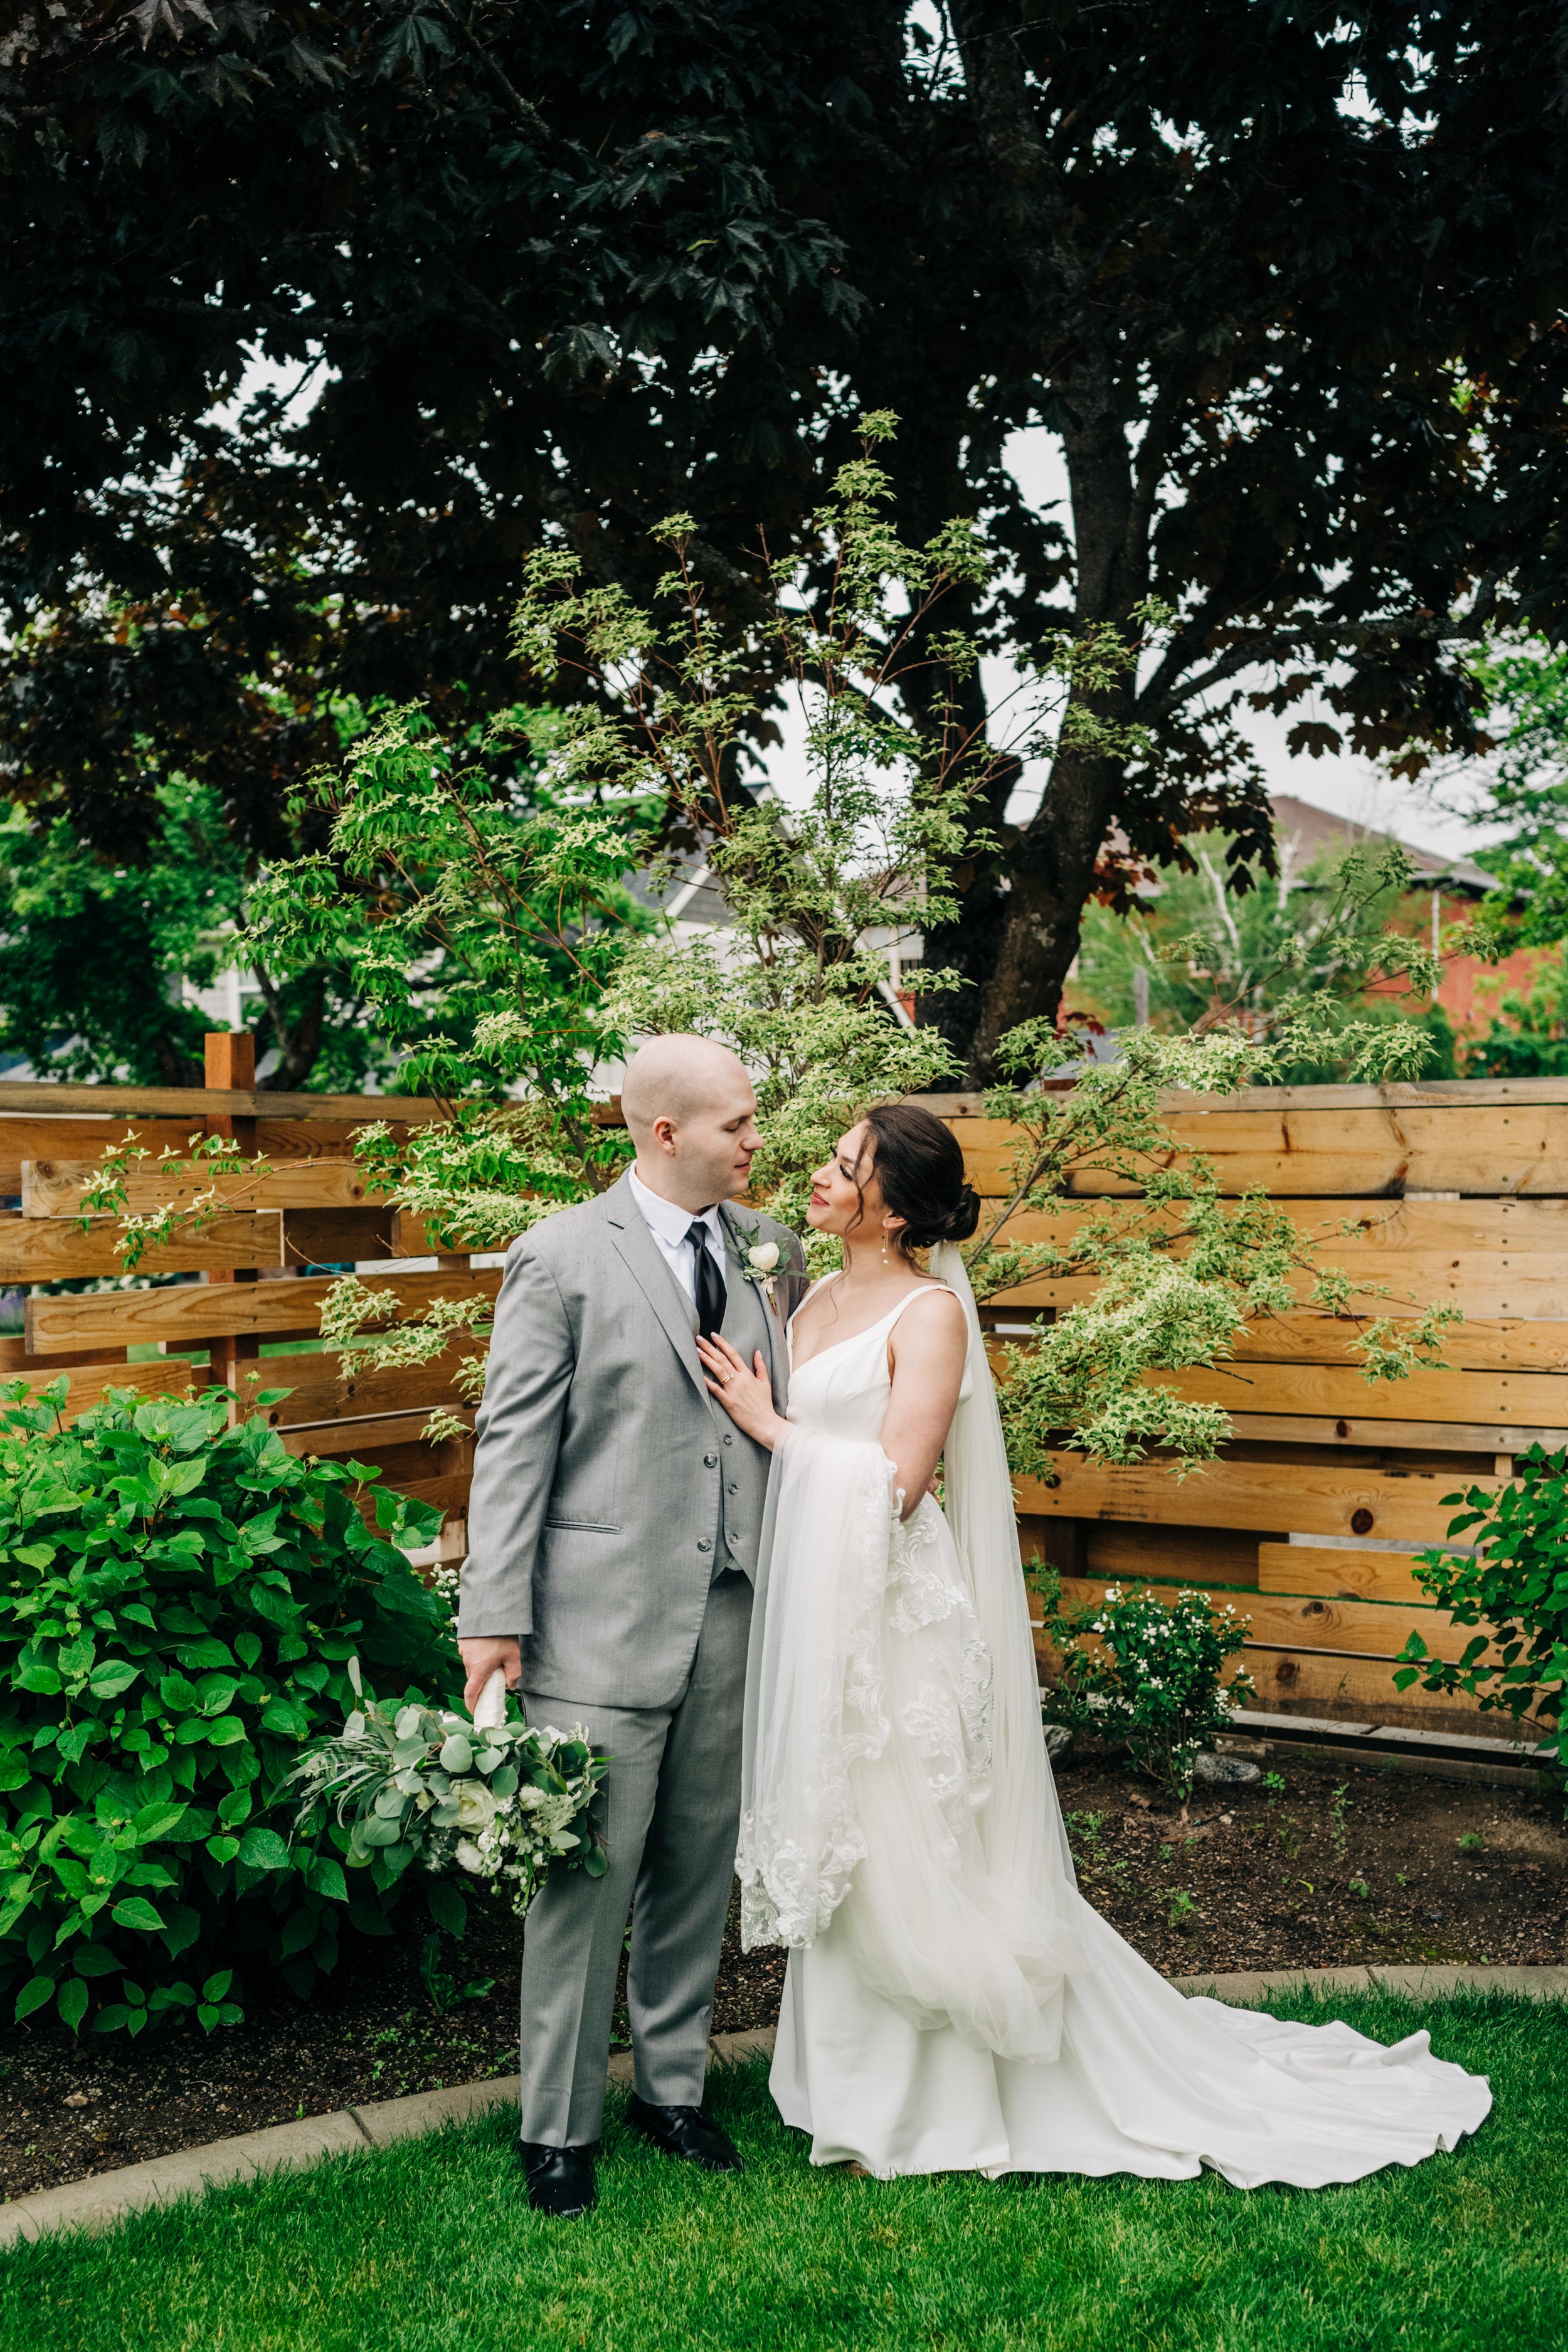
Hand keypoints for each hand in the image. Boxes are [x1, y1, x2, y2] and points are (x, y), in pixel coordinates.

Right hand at [458, 1635, 520, 1718]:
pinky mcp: (463, 1642)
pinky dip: (477, 1655)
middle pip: (473, 1679)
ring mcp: (464, 1651)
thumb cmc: (504, 1635)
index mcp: (479, 1669)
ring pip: (471, 1666)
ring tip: (493, 1656)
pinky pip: (469, 1654)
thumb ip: (514, 1673)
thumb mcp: (514, 1656)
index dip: (471, 1704)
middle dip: (481, 1681)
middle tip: (493, 1678)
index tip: (474, 1710)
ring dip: (480, 1666)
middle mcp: (468, 1662)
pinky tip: (487, 1646)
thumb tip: (511, 1686)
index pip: (471, 1692)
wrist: (492, 1612)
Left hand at [695, 1332, 786, 1448]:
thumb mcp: (765, 1383)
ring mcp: (733, 1390)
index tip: (713, 1335)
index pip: (733, 1354)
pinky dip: (707, 1382)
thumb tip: (757, 1352)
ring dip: (706, 1359)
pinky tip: (698, 1374)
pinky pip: (715, 1390)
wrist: (765, 1423)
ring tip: (696, 1351)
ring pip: (718, 1371)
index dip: (722, 1343)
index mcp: (747, 1374)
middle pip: (722, 1359)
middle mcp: (739, 1380)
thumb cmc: (764, 1404)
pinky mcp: (728, 1402)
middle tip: (699, 1338)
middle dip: (709, 1347)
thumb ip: (760, 1366)